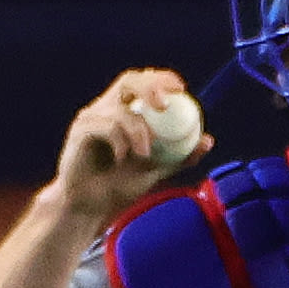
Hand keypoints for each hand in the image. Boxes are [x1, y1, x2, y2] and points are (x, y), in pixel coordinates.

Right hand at [55, 69, 212, 216]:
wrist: (89, 208)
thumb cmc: (119, 186)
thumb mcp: (157, 171)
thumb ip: (181, 156)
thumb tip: (208, 140)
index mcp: (125, 111)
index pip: (143, 82)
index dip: (160, 79)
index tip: (180, 88)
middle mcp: (106, 108)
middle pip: (128, 81)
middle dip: (149, 86)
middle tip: (164, 104)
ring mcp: (91, 118)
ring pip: (119, 109)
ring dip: (138, 129)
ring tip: (145, 153)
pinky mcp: (79, 131)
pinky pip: (105, 126)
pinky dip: (119, 140)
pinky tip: (121, 157)